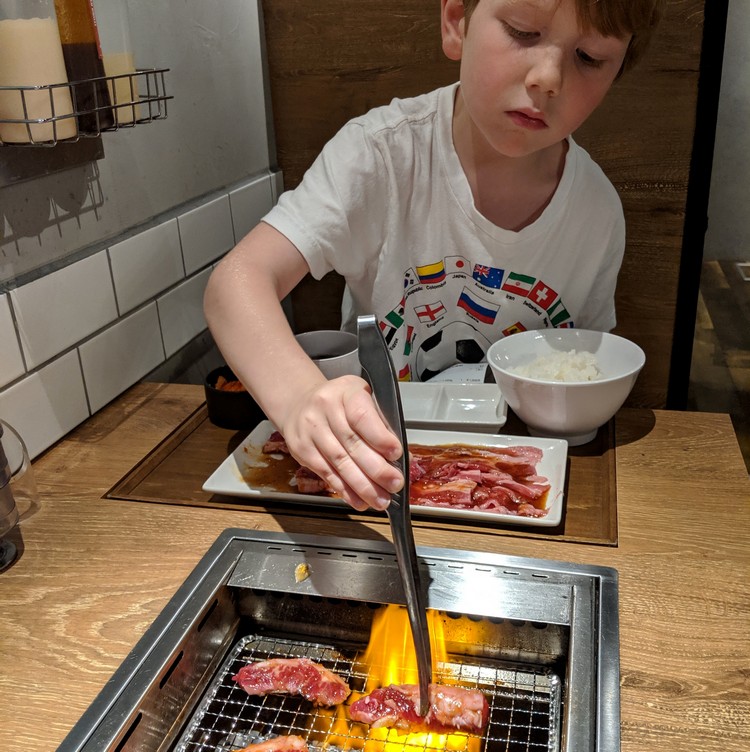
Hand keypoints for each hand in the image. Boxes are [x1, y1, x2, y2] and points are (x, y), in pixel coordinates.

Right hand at [277, 375, 403, 510]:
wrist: (299, 402)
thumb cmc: (341, 402)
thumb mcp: (362, 398)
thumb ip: (379, 422)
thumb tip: (399, 457)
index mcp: (346, 392)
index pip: (362, 416)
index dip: (379, 437)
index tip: (396, 454)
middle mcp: (325, 408)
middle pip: (352, 443)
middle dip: (376, 469)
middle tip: (395, 484)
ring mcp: (310, 430)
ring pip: (339, 462)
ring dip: (362, 485)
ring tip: (380, 499)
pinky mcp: (301, 450)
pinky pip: (326, 473)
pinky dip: (345, 490)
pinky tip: (359, 500)